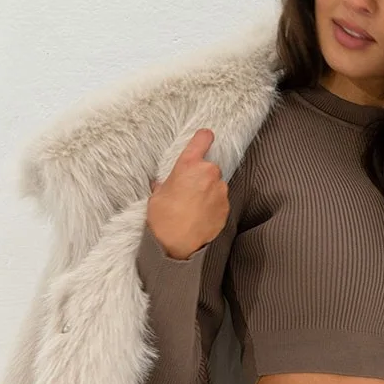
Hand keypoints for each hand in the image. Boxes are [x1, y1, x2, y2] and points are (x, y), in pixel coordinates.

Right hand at [145, 128, 230, 259]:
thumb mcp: (157, 196)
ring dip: (208, 191)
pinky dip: (213, 205)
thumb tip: (162, 184)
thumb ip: (165, 184)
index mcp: (188, 165)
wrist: (177, 246)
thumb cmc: (164, 219)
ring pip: (216, 184)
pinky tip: (200, 216)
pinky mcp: (226, 207)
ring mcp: (220, 190)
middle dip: (201, 176)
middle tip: (188, 190)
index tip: (204, 139)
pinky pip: (220, 200)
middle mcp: (208, 173)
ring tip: (193, 207)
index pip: (203, 138)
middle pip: (209, 167)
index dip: (203, 138)